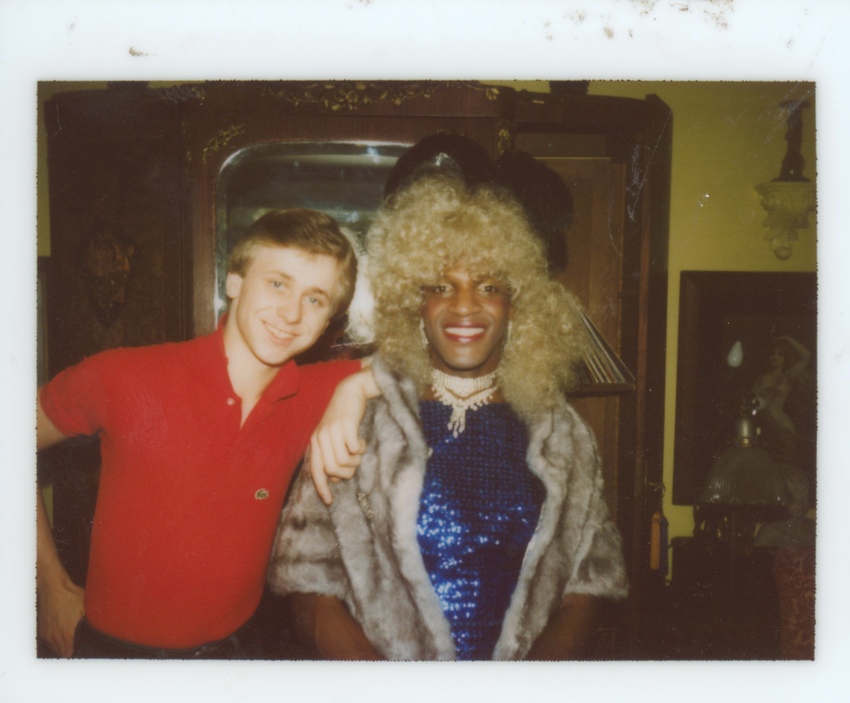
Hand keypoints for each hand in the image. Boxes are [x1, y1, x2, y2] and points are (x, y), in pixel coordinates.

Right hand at [38, 576, 84, 657]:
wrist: (53, 587)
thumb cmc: (71, 596)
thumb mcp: (86, 608)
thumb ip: (92, 621)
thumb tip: (102, 628)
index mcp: (66, 634)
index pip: (68, 655)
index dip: (76, 655)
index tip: (83, 652)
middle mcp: (54, 637)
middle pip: (62, 654)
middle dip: (70, 652)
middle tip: (80, 647)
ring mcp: (47, 634)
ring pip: (54, 649)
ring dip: (62, 647)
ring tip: (72, 643)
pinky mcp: (42, 629)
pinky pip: (49, 642)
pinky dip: (55, 642)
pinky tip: (63, 636)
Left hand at [310, 367, 379, 504]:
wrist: (350, 391)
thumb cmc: (343, 417)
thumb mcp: (333, 435)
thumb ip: (331, 454)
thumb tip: (334, 478)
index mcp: (316, 442)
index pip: (315, 471)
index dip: (322, 488)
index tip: (329, 501)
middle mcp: (321, 437)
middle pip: (332, 469)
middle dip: (346, 473)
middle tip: (355, 466)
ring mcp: (332, 431)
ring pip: (343, 462)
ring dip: (355, 461)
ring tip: (358, 452)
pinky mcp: (346, 426)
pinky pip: (353, 450)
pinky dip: (360, 450)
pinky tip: (361, 442)